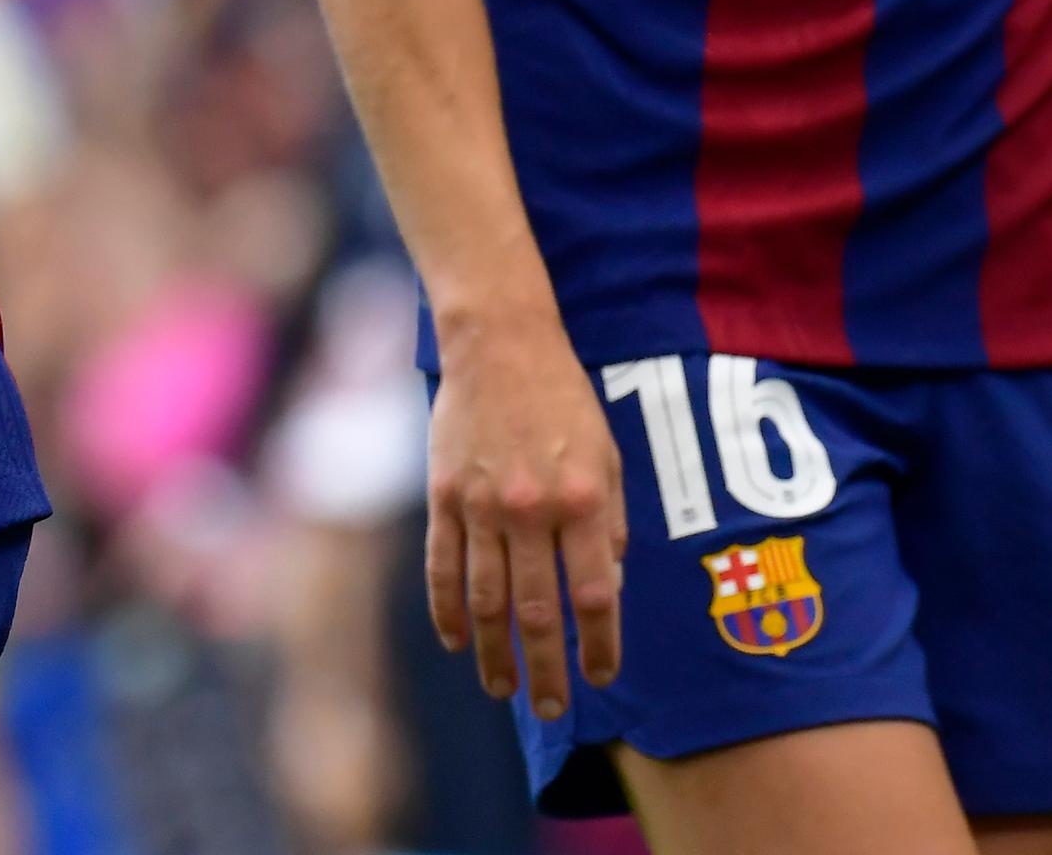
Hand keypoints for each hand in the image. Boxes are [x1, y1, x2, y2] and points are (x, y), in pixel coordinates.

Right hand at [422, 313, 624, 720]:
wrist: (498, 343)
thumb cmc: (563, 400)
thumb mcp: (608, 456)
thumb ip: (609, 524)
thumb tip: (606, 588)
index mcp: (582, 501)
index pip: (595, 595)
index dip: (600, 645)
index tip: (602, 678)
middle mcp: (531, 510)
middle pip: (538, 612)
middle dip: (546, 669)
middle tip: (549, 708)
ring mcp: (481, 505)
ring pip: (485, 599)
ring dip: (494, 652)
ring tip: (502, 688)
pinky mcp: (443, 496)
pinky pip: (443, 567)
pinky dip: (447, 611)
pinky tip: (455, 641)